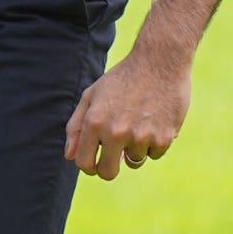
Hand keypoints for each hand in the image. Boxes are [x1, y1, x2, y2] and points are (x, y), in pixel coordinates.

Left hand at [64, 49, 190, 180]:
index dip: (89, 166)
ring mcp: (140, 136)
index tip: (95, 163)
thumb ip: (76, 126)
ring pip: (134, 161)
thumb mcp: (93, 95)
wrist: (160, 61)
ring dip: (135, 148)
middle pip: (108, 172)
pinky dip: (154, 142)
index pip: (84, 163)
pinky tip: (156, 120)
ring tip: (140, 123)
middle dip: (109, 168)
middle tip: (116, 157)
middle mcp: (116, 132)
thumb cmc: (123, 78)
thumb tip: (69, 156)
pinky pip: (154, 154)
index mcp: (95, 122)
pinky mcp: (163, 138)